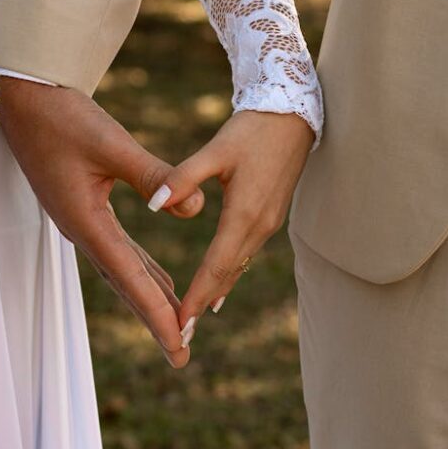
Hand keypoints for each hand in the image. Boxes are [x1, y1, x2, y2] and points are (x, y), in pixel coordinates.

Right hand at [0, 78, 203, 367]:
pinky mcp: (82, 208)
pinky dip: (141, 269)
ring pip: (122, 270)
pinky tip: (158, 277)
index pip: (129, 276)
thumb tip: (195, 210)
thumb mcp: (110, 143)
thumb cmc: (61, 115)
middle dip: (154, 319)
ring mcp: (80, 220)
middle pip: (125, 284)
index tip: (180, 345)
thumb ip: (153, 176)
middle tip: (182, 356)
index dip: (157, 312)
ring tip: (177, 327)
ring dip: (149, 297)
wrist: (21, 97)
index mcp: (85, 220)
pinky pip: (118, 249)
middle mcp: (81, 229)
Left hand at [153, 111, 313, 334]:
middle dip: (203, 304)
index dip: (196, 296)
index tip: (179, 322)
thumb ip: (182, 179)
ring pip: (238, 266)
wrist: (294, 115)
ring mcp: (270, 223)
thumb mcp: (215, 151)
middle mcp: (260, 225)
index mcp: (244, 214)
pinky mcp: (272, 215)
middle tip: (181, 333)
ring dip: (217, 291)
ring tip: (194, 317)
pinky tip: (219, 285)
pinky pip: (246, 253)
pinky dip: (229, 272)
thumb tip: (154, 204)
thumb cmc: (252, 130)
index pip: (215, 266)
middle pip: (227, 274)